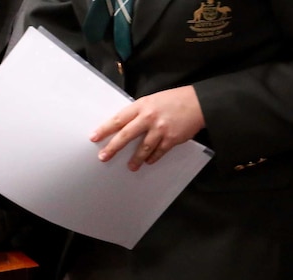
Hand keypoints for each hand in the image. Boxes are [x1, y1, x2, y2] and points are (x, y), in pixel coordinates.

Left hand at [90, 85, 204, 170]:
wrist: (197, 103)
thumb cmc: (175, 100)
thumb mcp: (153, 100)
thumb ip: (140, 112)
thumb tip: (127, 125)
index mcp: (142, 106)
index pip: (118, 119)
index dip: (105, 129)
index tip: (94, 137)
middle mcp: (149, 118)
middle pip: (126, 135)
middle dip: (113, 147)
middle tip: (103, 157)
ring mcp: (160, 129)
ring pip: (143, 148)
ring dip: (136, 159)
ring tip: (131, 167)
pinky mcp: (171, 139)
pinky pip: (159, 152)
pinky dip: (153, 157)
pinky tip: (149, 161)